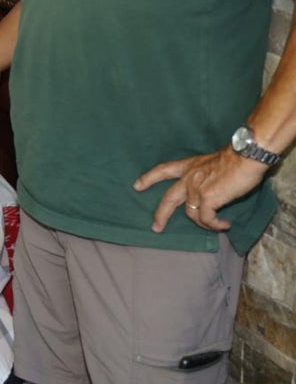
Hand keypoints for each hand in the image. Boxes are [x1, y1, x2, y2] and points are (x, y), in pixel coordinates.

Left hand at [134, 146, 268, 232]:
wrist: (246, 156)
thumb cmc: (236, 158)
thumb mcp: (213, 163)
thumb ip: (206, 175)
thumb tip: (211, 188)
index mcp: (189, 166)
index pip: (164, 170)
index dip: (149, 178)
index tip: (137, 185)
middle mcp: (189, 177)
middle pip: (168, 198)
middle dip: (161, 214)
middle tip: (156, 227)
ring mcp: (196, 188)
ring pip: (191, 213)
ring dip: (203, 223)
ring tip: (216, 225)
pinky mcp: (207, 198)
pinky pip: (206, 219)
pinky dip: (214, 225)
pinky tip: (224, 225)